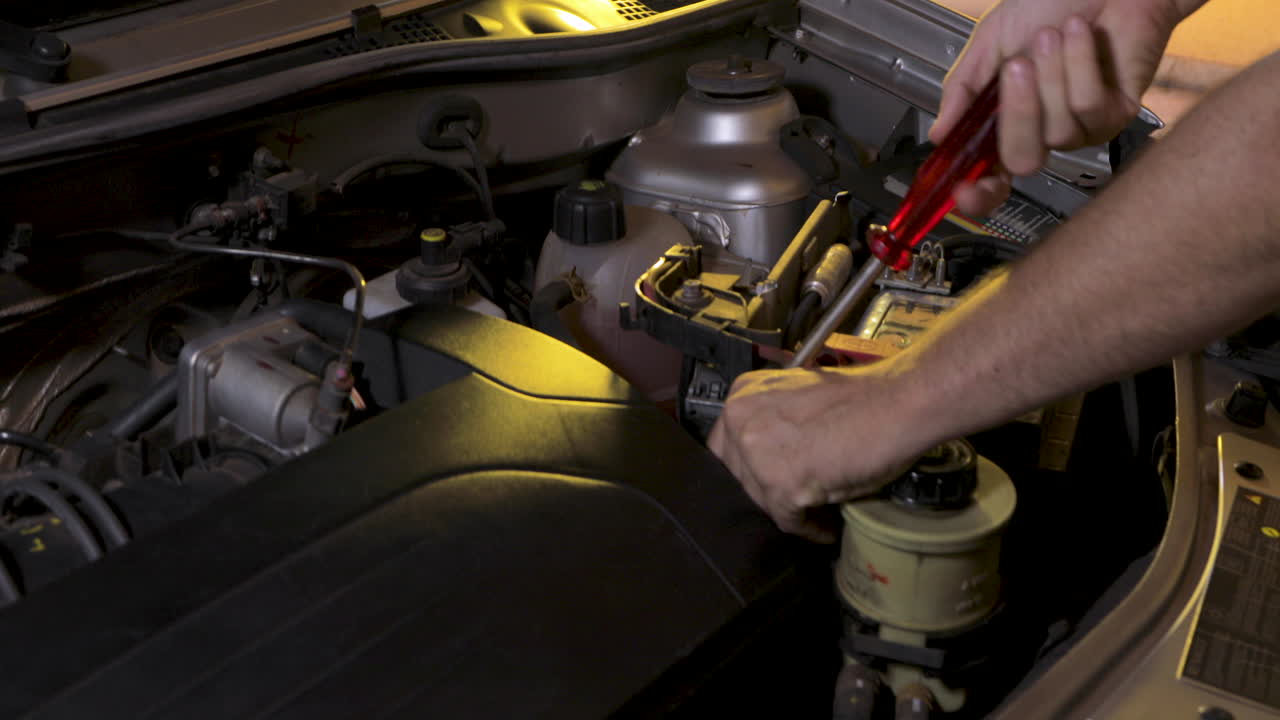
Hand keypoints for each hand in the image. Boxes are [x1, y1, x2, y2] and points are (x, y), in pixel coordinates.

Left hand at [707, 365, 928, 542]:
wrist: (898, 403)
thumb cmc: (862, 399)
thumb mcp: (796, 399)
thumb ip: (772, 423)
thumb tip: (768, 461)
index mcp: (744, 395)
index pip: (726, 446)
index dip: (750, 468)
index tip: (767, 481)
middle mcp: (741, 421)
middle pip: (738, 476)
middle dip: (766, 491)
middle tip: (793, 501)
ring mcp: (757, 454)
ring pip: (761, 501)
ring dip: (788, 511)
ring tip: (815, 516)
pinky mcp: (781, 485)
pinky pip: (789, 521)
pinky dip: (810, 529)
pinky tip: (826, 529)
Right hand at [931, 0, 1189, 215]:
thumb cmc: (1049, 4)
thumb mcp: (988, 44)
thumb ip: (962, 90)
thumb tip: (939, 134)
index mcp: (1006, 121)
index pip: (991, 179)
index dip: (978, 194)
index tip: (964, 191)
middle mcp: (1043, 133)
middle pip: (1022, 160)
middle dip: (1018, 112)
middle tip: (1017, 65)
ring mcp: (1081, 128)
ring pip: (1058, 130)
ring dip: (1053, 74)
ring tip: (1053, 35)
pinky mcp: (1117, 114)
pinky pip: (1087, 107)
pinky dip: (1079, 64)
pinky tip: (1079, 35)